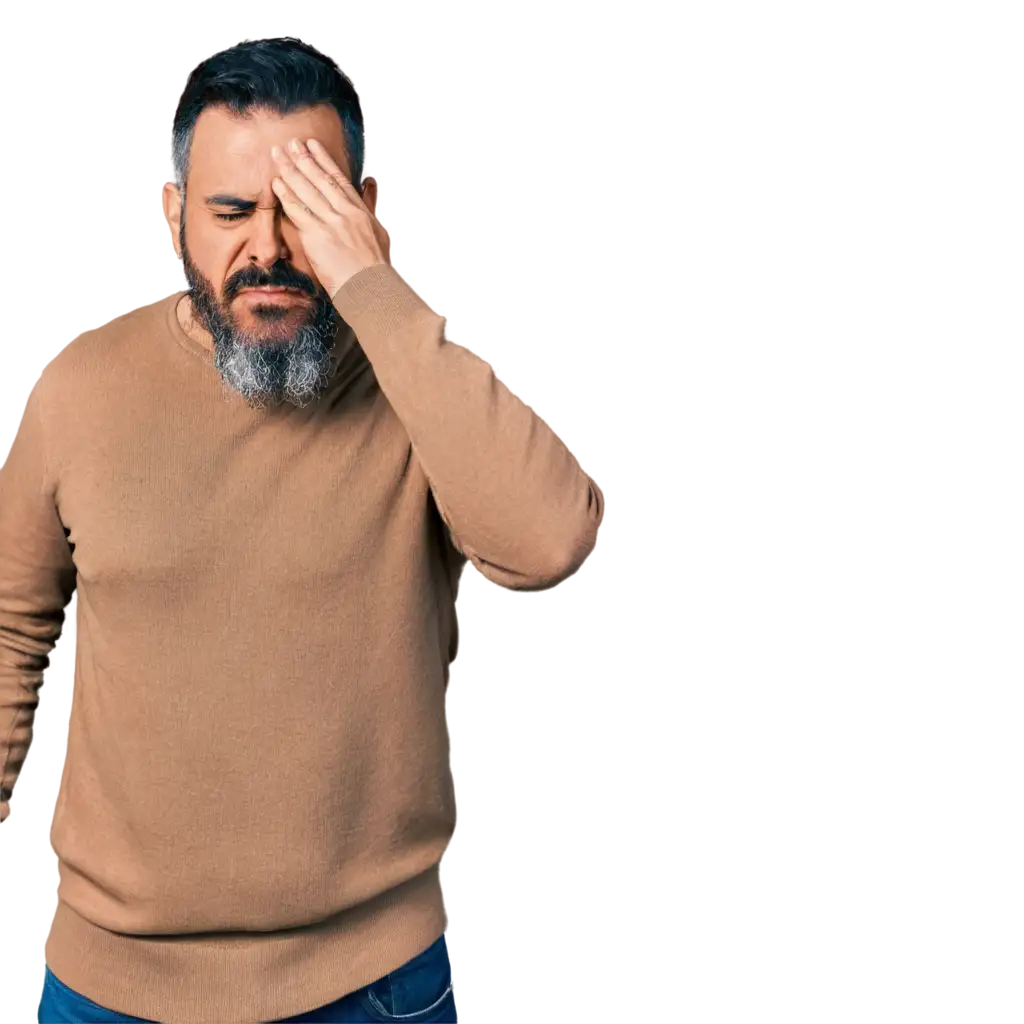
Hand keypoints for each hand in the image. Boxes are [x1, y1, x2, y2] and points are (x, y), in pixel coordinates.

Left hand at [270, 137, 386, 296]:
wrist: (372, 289)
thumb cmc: (374, 271)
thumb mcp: (379, 236)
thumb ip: (369, 211)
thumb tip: (370, 188)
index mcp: (362, 213)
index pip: (340, 180)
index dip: (324, 160)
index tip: (312, 145)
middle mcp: (347, 213)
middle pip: (321, 180)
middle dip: (304, 159)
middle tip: (290, 143)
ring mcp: (333, 223)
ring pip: (308, 191)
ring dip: (291, 170)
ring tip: (278, 155)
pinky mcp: (319, 236)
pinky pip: (298, 211)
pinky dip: (286, 195)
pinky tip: (276, 183)